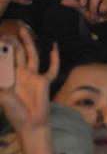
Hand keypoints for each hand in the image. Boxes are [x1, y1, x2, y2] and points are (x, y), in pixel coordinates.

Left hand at [0, 27, 58, 153]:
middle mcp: (21, 74)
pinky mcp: (44, 81)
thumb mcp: (2, 94)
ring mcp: (33, 76)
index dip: (2, 50)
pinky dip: (54, 58)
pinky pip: (51, 68)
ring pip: (31, 55)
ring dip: (28, 43)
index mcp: (9, 77)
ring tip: (23, 30)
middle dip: (12, 42)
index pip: (4, 59)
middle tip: (7, 31)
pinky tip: (54, 47)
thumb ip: (2, 80)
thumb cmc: (14, 111)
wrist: (30, 123)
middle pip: (17, 54)